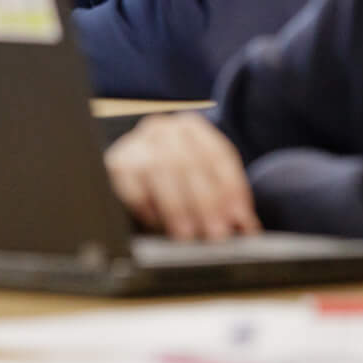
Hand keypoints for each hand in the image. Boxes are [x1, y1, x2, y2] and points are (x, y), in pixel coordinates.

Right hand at [105, 112, 260, 241]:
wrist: (131, 171)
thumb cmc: (174, 181)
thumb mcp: (202, 183)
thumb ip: (225, 201)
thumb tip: (247, 229)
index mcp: (191, 127)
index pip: (218, 155)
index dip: (231, 189)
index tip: (239, 219)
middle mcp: (163, 129)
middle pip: (190, 164)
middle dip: (206, 203)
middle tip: (216, 234)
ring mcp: (136, 143)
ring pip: (161, 173)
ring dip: (178, 208)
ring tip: (188, 235)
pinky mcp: (115, 163)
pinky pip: (133, 186)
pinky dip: (148, 208)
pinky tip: (158, 225)